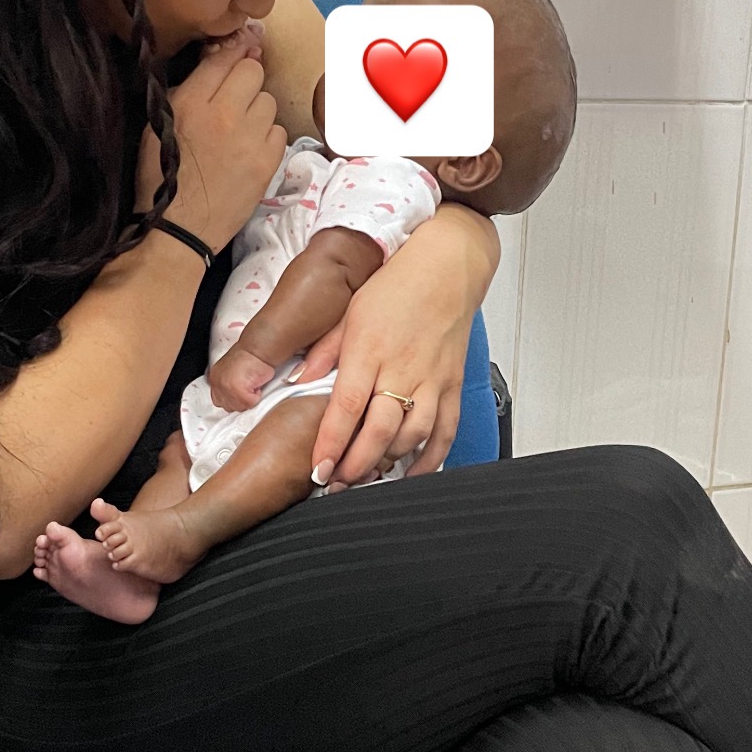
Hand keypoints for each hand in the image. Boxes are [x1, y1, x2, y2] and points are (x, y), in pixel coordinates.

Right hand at [135, 24, 285, 253]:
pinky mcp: (268, 161)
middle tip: (234, 100)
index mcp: (190, 102)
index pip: (224, 58)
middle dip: (245, 81)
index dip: (232, 53)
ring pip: (269, 100)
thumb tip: (216, 62)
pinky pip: (279, 130)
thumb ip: (187, 90)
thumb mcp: (158, 124)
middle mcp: (224, 113)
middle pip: (253, 71)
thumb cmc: (161, 176)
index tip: (238, 52)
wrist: (179, 228)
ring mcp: (250, 138)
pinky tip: (249, 150)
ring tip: (240, 130)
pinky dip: (267, 137)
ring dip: (257, 110)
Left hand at [208, 342, 274, 412]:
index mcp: (215, 378)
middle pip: (229, 406)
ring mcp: (226, 389)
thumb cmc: (250, 357)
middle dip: (240, 400)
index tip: (240, 394)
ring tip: (252, 385)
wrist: (257, 349)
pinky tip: (256, 384)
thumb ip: (227, 382)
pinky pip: (250, 403)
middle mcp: (218, 384)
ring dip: (248, 398)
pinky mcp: (238, 392)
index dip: (232, 399)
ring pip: (239, 407)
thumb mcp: (231, 369)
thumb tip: (233, 395)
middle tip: (248, 389)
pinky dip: (257, 396)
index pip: (218, 400)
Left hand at [303, 208, 499, 486]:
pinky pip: (446, 431)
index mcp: (369, 349)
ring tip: (365, 479)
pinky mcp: (453, 384)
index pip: (346, 407)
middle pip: (379, 430)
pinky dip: (430, 459)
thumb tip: (298, 381)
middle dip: (356, 465)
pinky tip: (412, 474)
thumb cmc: (397, 284)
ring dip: (387, 463)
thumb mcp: (350, 309)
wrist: (450, 266)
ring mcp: (432, 379)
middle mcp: (402, 368)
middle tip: (337, 484)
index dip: (331, 443)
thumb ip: (325, 350)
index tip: (318, 469)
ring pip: (412, 436)